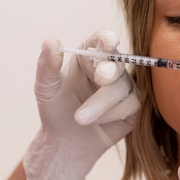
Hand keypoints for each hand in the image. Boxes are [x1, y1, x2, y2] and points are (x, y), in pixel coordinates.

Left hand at [24, 30, 139, 179]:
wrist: (67, 141)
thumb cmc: (56, 110)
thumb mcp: (46, 88)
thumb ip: (47, 65)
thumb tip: (52, 41)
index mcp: (88, 56)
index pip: (101, 41)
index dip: (107, 38)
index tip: (109, 42)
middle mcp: (109, 67)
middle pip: (116, 63)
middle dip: (109, 71)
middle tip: (100, 78)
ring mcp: (124, 86)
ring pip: (122, 87)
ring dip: (101, 104)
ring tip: (80, 118)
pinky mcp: (133, 105)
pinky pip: (131, 104)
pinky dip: (111, 114)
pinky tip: (96, 122)